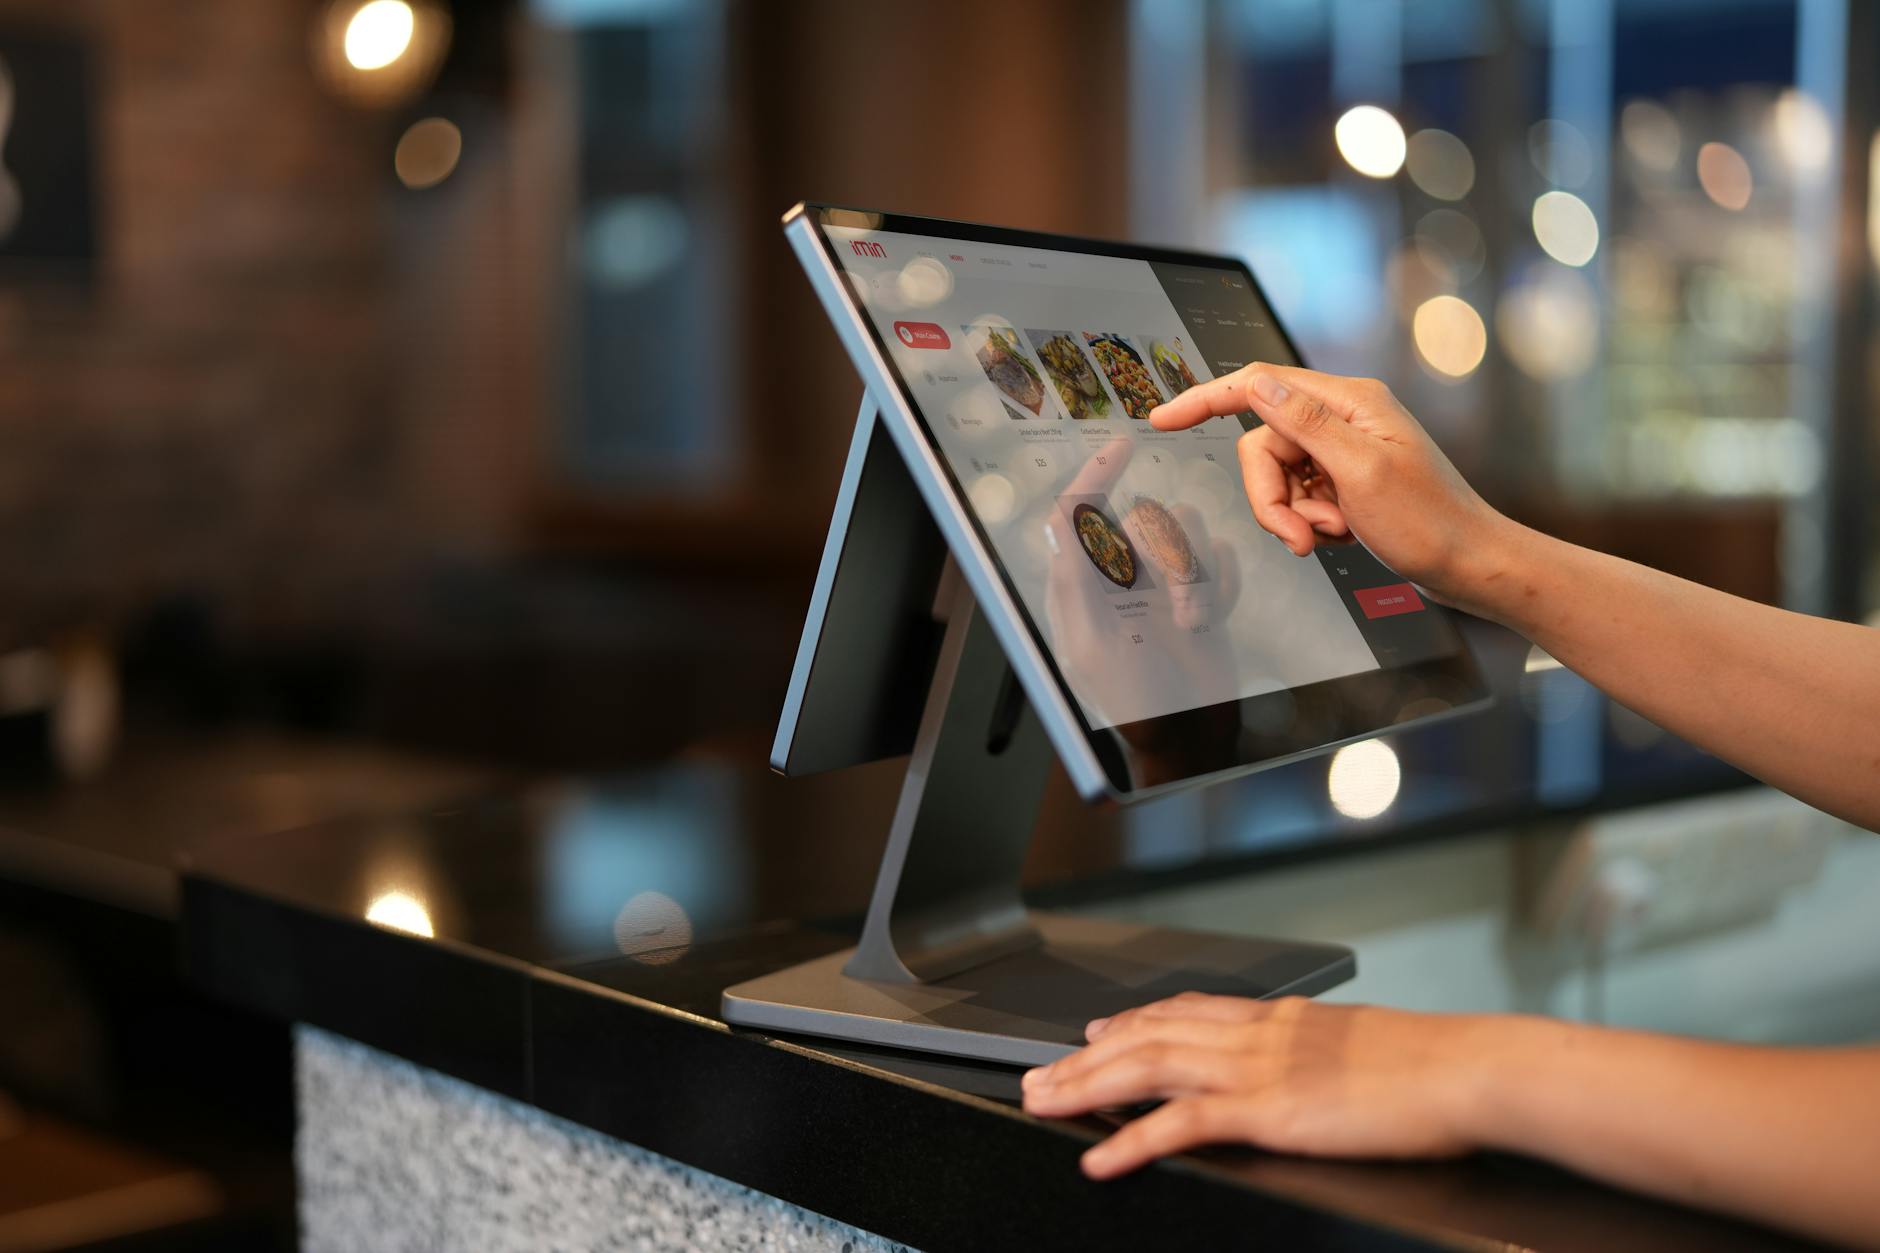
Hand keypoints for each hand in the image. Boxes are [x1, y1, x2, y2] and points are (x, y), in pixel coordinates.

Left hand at [1021, 993, 1517, 1178]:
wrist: (1471, 1070)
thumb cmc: (1437, 1069)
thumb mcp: (1365, 1049)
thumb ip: (1326, 1056)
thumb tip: (1323, 1072)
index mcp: (1281, 1020)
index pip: (1187, 1011)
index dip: (1132, 1020)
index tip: (1098, 1028)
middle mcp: (1258, 1034)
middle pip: (1150, 1035)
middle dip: (1087, 1056)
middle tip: (1042, 1074)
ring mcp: (1259, 1069)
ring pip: (1148, 1067)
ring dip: (1088, 1086)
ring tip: (1046, 1104)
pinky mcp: (1269, 1110)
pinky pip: (1182, 1123)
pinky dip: (1132, 1139)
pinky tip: (1101, 1156)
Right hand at [1149, 366, 1508, 607]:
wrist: (1471, 565)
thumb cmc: (1431, 523)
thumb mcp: (1362, 472)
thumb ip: (1304, 423)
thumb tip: (1255, 384)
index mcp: (1349, 402)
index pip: (1257, 384)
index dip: (1205, 399)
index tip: (1162, 419)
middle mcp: (1344, 417)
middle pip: (1263, 445)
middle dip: (1270, 496)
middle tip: (1302, 535)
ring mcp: (1344, 449)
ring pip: (1278, 476)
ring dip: (1294, 514)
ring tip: (1331, 535)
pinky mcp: (1346, 479)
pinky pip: (1299, 496)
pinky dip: (1311, 521)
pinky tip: (1344, 534)